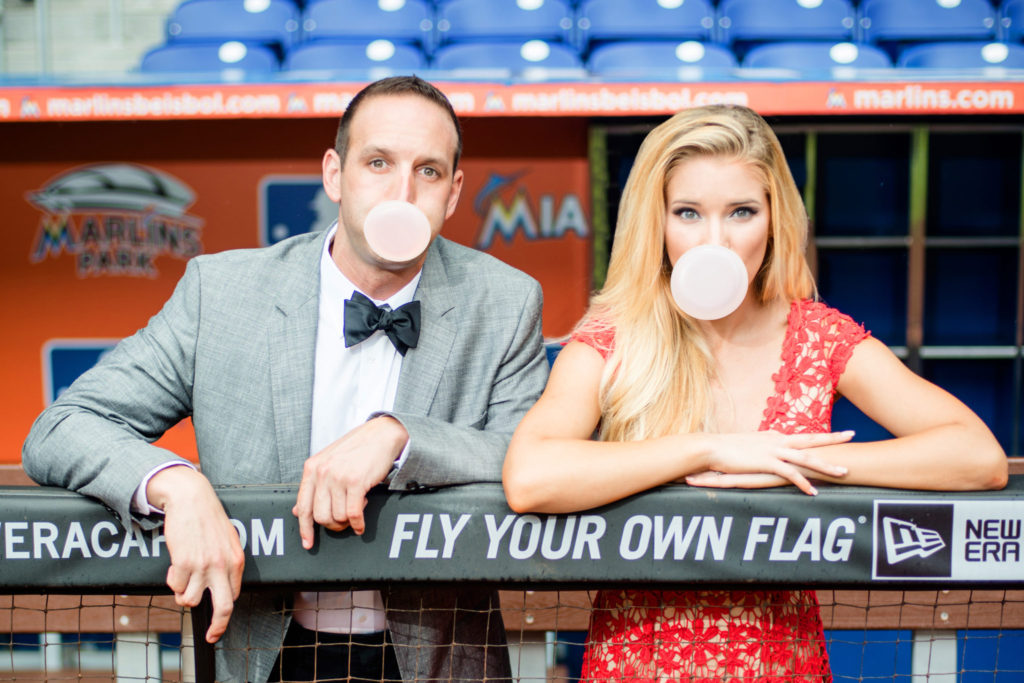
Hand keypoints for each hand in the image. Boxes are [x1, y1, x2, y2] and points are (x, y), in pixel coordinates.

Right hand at [147, 467, 243, 643]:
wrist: (191, 499)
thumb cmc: (208, 519)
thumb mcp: (227, 540)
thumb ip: (227, 564)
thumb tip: (223, 587)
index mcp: (236, 561)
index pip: (234, 597)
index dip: (224, 612)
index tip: (218, 623)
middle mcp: (222, 566)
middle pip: (224, 607)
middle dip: (217, 626)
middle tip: (211, 635)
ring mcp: (203, 566)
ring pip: (190, 600)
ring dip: (183, 593)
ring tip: (183, 577)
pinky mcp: (184, 563)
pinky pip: (175, 586)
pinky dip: (172, 580)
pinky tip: (176, 564)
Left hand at [292, 416, 407, 547]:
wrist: (381, 435)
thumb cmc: (356, 449)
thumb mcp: (328, 463)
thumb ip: (314, 486)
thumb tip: (297, 510)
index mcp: (312, 468)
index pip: (303, 506)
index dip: (305, 528)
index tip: (308, 542)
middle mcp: (322, 472)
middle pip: (320, 516)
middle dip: (333, 525)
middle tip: (343, 523)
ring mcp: (338, 477)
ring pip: (337, 516)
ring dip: (347, 522)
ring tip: (355, 511)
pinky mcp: (355, 481)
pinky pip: (353, 514)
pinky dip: (358, 524)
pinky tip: (360, 524)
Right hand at [695, 430, 852, 494]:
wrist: (710, 447)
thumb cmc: (724, 449)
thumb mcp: (746, 446)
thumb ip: (759, 448)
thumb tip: (764, 454)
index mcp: (773, 436)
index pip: (801, 436)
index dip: (818, 436)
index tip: (835, 435)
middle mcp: (776, 440)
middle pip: (810, 439)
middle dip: (833, 438)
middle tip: (852, 434)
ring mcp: (772, 450)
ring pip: (806, 457)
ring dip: (826, 465)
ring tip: (844, 471)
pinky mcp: (765, 462)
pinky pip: (789, 473)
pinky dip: (802, 482)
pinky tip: (812, 491)